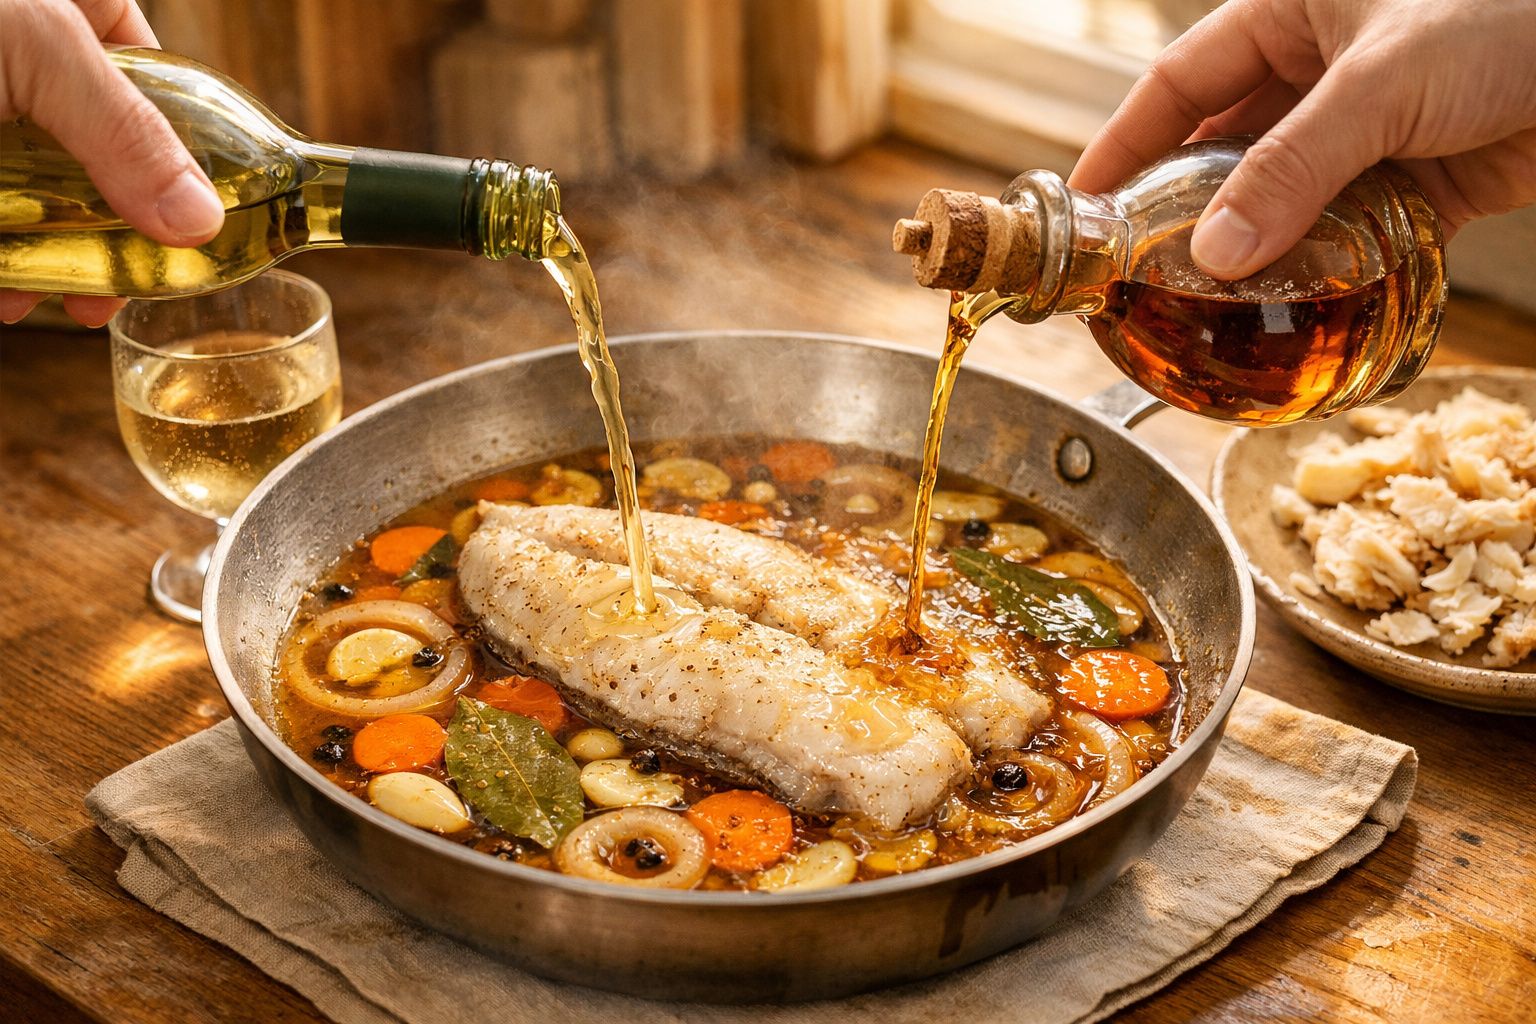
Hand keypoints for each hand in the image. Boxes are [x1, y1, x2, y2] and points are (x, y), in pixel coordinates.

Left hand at [0, 0, 223, 326]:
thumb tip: (204, 222)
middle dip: (117, 232)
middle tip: (128, 287)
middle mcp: (37, 69)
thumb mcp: (40, 51)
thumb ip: (125, 133)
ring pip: (47, 200)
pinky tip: (10, 293)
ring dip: (58, 262)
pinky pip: (3, 226)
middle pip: (107, 162)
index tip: (192, 223)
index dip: (181, 153)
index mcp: (78, 17)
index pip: (157, 82)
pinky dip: (8, 266)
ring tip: (53, 302)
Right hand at [1069, 0, 1535, 278]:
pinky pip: (1353, 232)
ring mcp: (1369, 128)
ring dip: (1256, 250)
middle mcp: (1320, 70)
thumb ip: (1293, 167)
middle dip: (1183, 210)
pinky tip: (1297, 305)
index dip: (1123, 144)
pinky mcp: (1420, 179)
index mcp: (1289, 13)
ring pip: (1285, 199)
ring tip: (1207, 305)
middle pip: (1224, 150)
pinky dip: (1328, 270)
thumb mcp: (1382, 80)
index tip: (1081, 209)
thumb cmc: (1510, 11)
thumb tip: (1214, 252)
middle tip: (1138, 272)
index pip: (1176, 84)